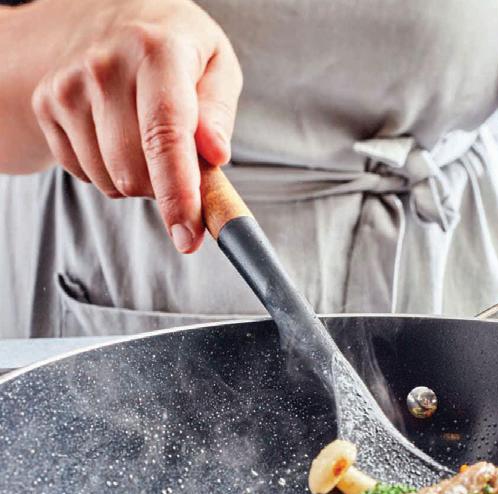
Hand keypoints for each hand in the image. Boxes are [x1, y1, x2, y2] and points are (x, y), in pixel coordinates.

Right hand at [30, 0, 242, 252]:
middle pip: (136, 173)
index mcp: (157, 51)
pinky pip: (86, 174)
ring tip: (148, 139)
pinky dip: (111, 171)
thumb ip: (219, 112)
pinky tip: (119, 136)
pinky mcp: (47, 105)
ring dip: (140, 181)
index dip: (178, 195)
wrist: (107, 15)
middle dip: (167, 189)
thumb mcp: (215, 64)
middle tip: (182, 165)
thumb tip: (215, 154)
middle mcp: (105, 66)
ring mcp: (69, 86)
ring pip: (111, 181)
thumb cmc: (175, 47)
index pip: (166, 136)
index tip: (188, 236)